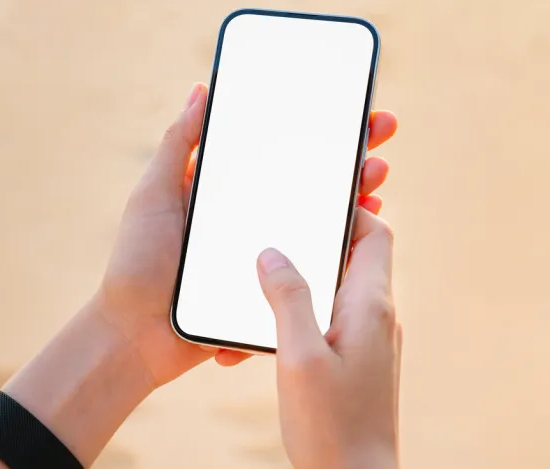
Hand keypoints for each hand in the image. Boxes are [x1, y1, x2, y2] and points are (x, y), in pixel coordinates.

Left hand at [95, 83, 397, 386]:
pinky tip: (361, 240)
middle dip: (348, 159)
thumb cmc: (137, 262)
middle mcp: (250, 220)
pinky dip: (341, 255)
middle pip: (308, 184)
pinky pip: (312, 271)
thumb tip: (202, 90)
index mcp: (225, 193)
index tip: (348, 110)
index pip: (277, 153)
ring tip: (376, 183)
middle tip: (380, 135)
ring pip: (319, 225)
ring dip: (354, 202)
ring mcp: (264, 256)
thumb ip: (177, 146)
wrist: (135, 334)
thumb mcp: (153, 194)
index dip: (313, 131)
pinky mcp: (272, 292)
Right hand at [257, 209, 400, 468]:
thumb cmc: (331, 425)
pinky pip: (328, 319)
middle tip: (270, 242)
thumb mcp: (298, 355)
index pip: (375, 234)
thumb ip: (288, 298)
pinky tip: (261, 337)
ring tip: (254, 296)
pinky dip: (297, 317)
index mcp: (370, 305)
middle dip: (310, 245)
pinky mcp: (355, 359)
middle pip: (351, 256)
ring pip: (334, 289)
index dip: (348, 211)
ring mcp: (368, 339)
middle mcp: (376, 316)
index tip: (308, 205)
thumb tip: (273, 253)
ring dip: (297, 286)